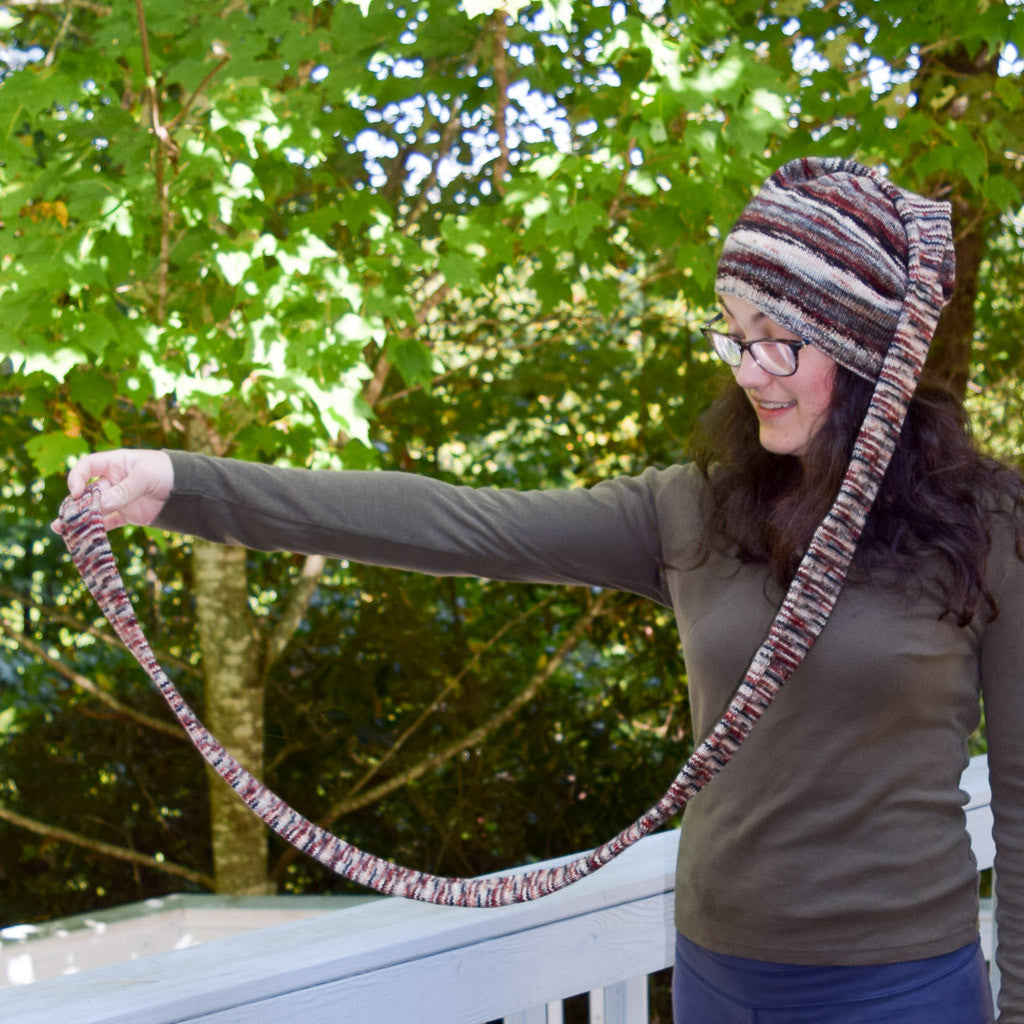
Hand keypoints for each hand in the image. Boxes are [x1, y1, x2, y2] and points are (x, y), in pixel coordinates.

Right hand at [52, 449, 173, 533]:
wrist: (189, 488)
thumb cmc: (167, 472)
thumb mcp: (145, 476)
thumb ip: (124, 490)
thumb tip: (100, 505)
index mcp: (115, 463)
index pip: (88, 467)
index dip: (78, 477)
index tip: (76, 491)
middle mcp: (113, 481)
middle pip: (88, 491)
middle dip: (75, 503)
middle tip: (64, 516)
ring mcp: (119, 499)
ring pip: (95, 509)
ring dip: (80, 518)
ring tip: (64, 528)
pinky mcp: (127, 515)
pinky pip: (108, 522)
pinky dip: (97, 529)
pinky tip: (84, 537)